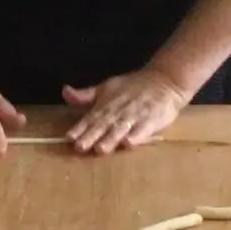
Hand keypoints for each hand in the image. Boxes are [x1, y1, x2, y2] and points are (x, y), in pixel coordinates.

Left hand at [63, 68, 188, 153]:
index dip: (80, 128)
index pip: (91, 117)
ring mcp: (136, 115)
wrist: (165, 80)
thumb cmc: (133, 87)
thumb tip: (65, 92)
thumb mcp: (107, 87)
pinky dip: (138, 136)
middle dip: (92, 135)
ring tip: (101, 149)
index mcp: (107, 103)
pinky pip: (144, 129)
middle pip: (104, 124)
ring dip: (111, 138)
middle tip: (80, 147)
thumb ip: (86, 96)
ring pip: (122, 128)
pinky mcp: (152, 119)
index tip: (69, 138)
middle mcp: (119, 110)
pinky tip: (130, 144)